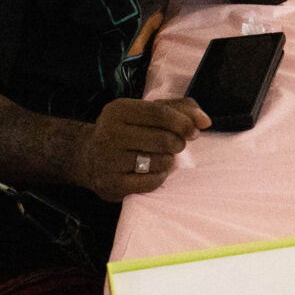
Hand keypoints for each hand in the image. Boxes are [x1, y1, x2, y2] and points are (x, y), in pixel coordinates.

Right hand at [78, 97, 210, 201]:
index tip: (195, 130)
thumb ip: (181, 109)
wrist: (88, 158)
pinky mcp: (112, 185)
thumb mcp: (148, 111)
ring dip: (169, 160)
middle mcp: (109, 134)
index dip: (184, 122)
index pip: (160, 113)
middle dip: (178, 143)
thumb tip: (205, 121)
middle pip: (163, 139)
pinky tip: (152, 171)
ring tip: (160, 157)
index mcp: (118, 110)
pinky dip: (160, 177)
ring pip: (160, 161)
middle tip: (176, 145)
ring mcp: (108, 161)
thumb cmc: (128, 130)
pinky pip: (152, 182)